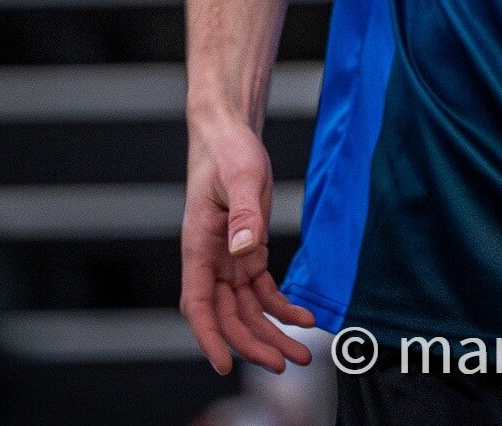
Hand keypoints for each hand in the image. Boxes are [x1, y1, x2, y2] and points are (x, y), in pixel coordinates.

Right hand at [181, 114, 314, 374]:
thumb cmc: (228, 152)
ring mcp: (228, 260)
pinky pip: (262, 290)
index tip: (224, 366)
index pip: (198, 305)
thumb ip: (242, 215)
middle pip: (228, 316)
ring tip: (301, 353)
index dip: (210, 338)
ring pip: (246, 310)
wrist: (230, 135)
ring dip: (271, 333)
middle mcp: (210, 262)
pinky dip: (281, 306)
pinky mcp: (247, 252)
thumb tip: (243, 252)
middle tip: (286, 363)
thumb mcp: (240, 177)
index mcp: (198, 248)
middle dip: (254, 344)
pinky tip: (303, 317)